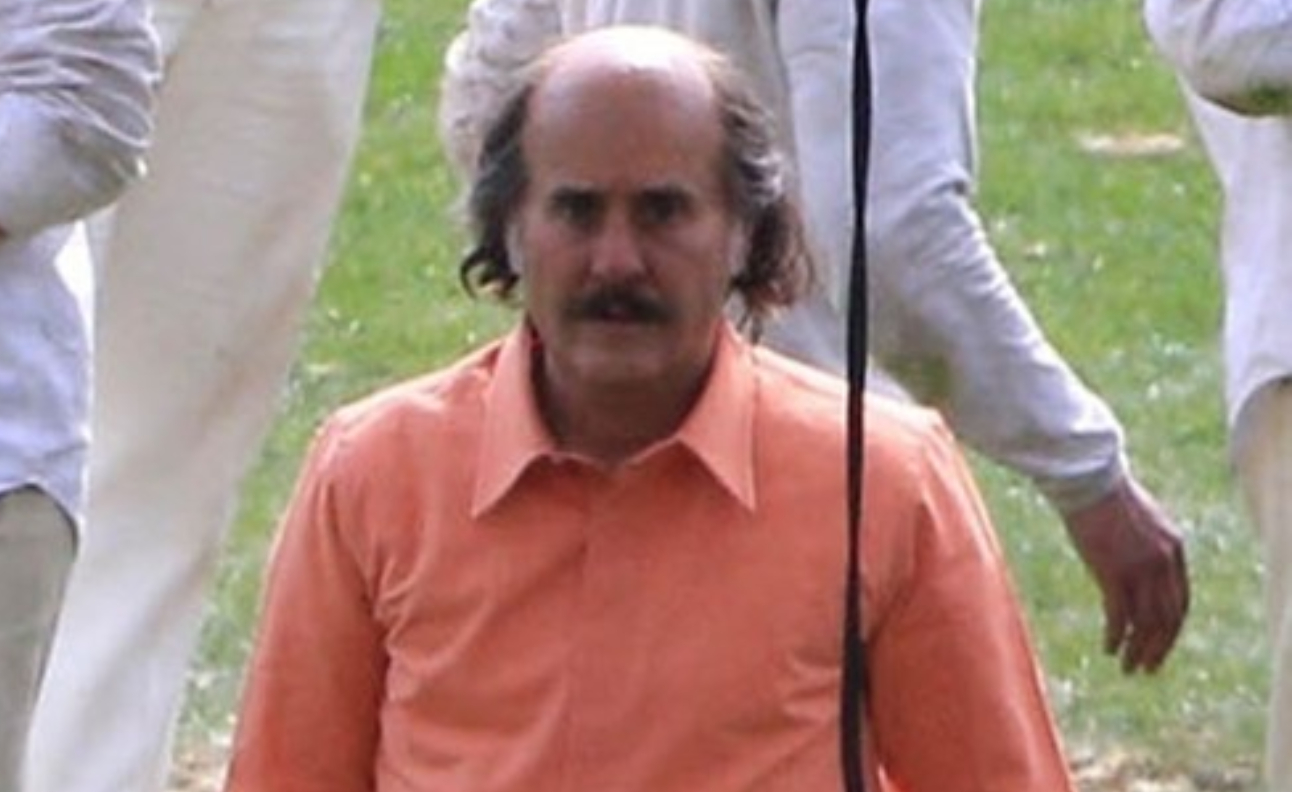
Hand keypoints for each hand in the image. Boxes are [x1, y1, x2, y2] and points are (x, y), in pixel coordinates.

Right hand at [1063, 475, 1188, 673]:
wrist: (1088, 478)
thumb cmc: (1104, 494)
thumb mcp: (1140, 521)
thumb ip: (1147, 547)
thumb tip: (1138, 567)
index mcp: (1174, 548)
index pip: (1181, 601)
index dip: (1171, 628)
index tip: (1159, 644)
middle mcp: (1164, 562)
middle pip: (1169, 618)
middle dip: (1159, 647)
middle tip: (1147, 668)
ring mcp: (1140, 569)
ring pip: (1146, 623)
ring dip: (1138, 649)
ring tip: (1128, 668)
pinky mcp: (1114, 573)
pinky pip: (1120, 616)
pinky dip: (1116, 637)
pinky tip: (1108, 649)